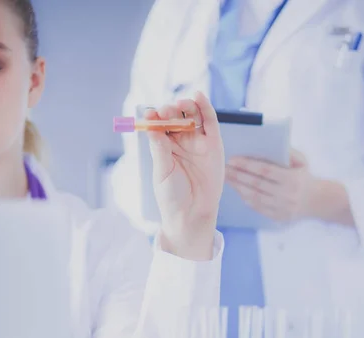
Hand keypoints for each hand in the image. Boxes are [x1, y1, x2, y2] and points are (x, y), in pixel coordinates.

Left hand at [146, 92, 223, 259]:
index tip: (149, 114)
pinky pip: (210, 122)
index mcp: (164, 147)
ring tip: (180, 105)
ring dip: (186, 106)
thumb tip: (152, 126)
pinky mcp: (213, 144)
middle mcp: (181, 142)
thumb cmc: (172, 197)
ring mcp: (197, 142)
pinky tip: (198, 96)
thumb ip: (160, 148)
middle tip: (165, 112)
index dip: (155, 117)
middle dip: (170, 111)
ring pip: (192, 116)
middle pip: (176, 117)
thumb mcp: (162, 172)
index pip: (159, 125)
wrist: (191, 214)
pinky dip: (205, 108)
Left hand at [225, 150, 317, 222]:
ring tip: (227, 178)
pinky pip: (257, 207)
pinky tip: (238, 190)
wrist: (318, 201)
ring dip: (238, 187)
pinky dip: (246, 198)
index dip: (247, 165)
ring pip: (254, 197)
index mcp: (292, 179)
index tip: (233, 159)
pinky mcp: (277, 217)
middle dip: (238, 176)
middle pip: (256, 184)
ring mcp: (281, 208)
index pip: (265, 170)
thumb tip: (267, 144)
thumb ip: (287, 152)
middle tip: (224, 168)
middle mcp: (286, 195)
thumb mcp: (302, 161)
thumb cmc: (304, 176)